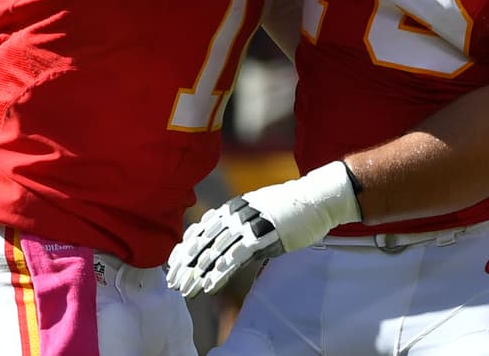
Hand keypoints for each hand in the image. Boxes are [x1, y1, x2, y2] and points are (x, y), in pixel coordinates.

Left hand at [166, 161, 360, 298]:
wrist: (315, 199)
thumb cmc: (288, 207)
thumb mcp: (257, 209)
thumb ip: (238, 220)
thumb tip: (220, 230)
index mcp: (233, 207)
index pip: (201, 228)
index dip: (185, 248)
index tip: (173, 266)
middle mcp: (237, 214)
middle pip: (204, 241)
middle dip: (186, 264)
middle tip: (175, 282)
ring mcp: (249, 224)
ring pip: (216, 251)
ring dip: (199, 273)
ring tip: (188, 289)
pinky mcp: (263, 236)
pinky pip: (237, 256)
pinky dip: (221, 271)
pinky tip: (210, 285)